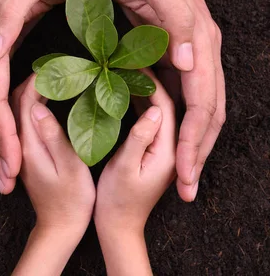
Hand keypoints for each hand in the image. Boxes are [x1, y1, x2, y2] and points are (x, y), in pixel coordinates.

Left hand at [11, 75, 94, 274]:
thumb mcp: (69, 167)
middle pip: (15, 101)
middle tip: (54, 64)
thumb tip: (37, 105)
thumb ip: (53, 135)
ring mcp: (20, 147)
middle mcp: (17, 143)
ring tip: (52, 75)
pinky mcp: (26, 151)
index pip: (22, 101)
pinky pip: (23, 119)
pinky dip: (32, 103)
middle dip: (31, 79)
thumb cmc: (72, 200)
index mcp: (27, 144)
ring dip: (31, 90)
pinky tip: (46, 98)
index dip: (37, 78)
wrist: (59, 227)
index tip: (56, 64)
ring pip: (17, 108)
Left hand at [93, 0, 224, 201]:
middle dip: (198, 151)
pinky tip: (164, 137)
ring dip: (191, 142)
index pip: (203, 102)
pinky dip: (175, 120)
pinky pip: (178, 93)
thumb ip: (177, 22)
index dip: (194, 140)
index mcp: (198, 39)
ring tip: (181, 173)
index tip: (185, 172)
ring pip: (198, 107)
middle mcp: (198, 49)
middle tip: (185, 188)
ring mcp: (184, 50)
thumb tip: (192, 62)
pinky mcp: (166, 48)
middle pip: (207, 112)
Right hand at [95, 71, 175, 275]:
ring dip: (146, 91)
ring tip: (128, 70)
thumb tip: (153, 108)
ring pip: (159, 112)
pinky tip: (126, 92)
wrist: (119, 225)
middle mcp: (170, 148)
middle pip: (167, 106)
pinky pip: (150, 121)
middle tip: (133, 61)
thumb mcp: (124, 167)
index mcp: (168, 151)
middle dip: (152, 82)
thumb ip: (140, 137)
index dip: (152, 83)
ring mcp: (162, 149)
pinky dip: (140, 104)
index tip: (136, 63)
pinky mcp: (151, 150)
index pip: (166, 108)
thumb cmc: (117, 200)